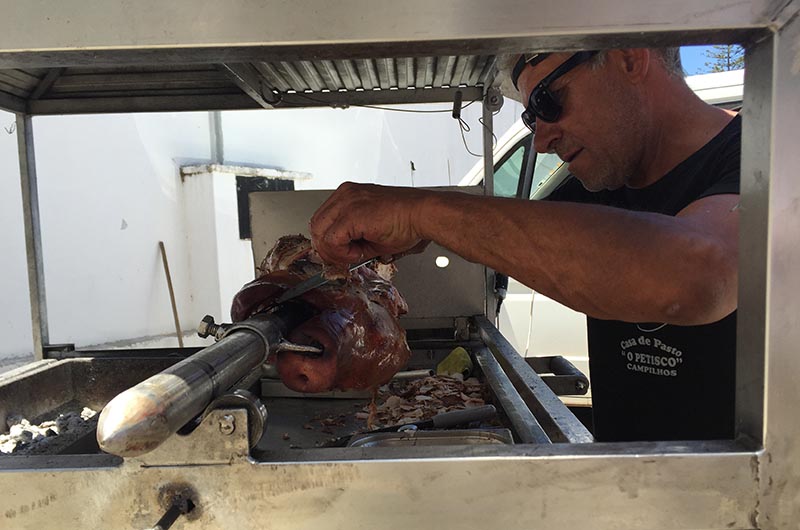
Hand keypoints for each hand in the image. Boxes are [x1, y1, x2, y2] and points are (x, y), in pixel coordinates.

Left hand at [309, 182, 430, 264]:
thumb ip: (352, 240)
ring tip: (356, 255)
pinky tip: (359, 253)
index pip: (323, 220)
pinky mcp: (351, 214)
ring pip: (320, 232)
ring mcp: (346, 202)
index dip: (329, 242)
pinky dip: (342, 253)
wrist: (423, 215)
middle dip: (327, 248)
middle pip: (316, 225)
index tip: (342, 254)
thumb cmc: (406, 221)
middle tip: (344, 259)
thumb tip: (341, 255)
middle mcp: (345, 195)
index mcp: (348, 195)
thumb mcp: (370, 231)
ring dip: (334, 251)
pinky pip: (332, 240)